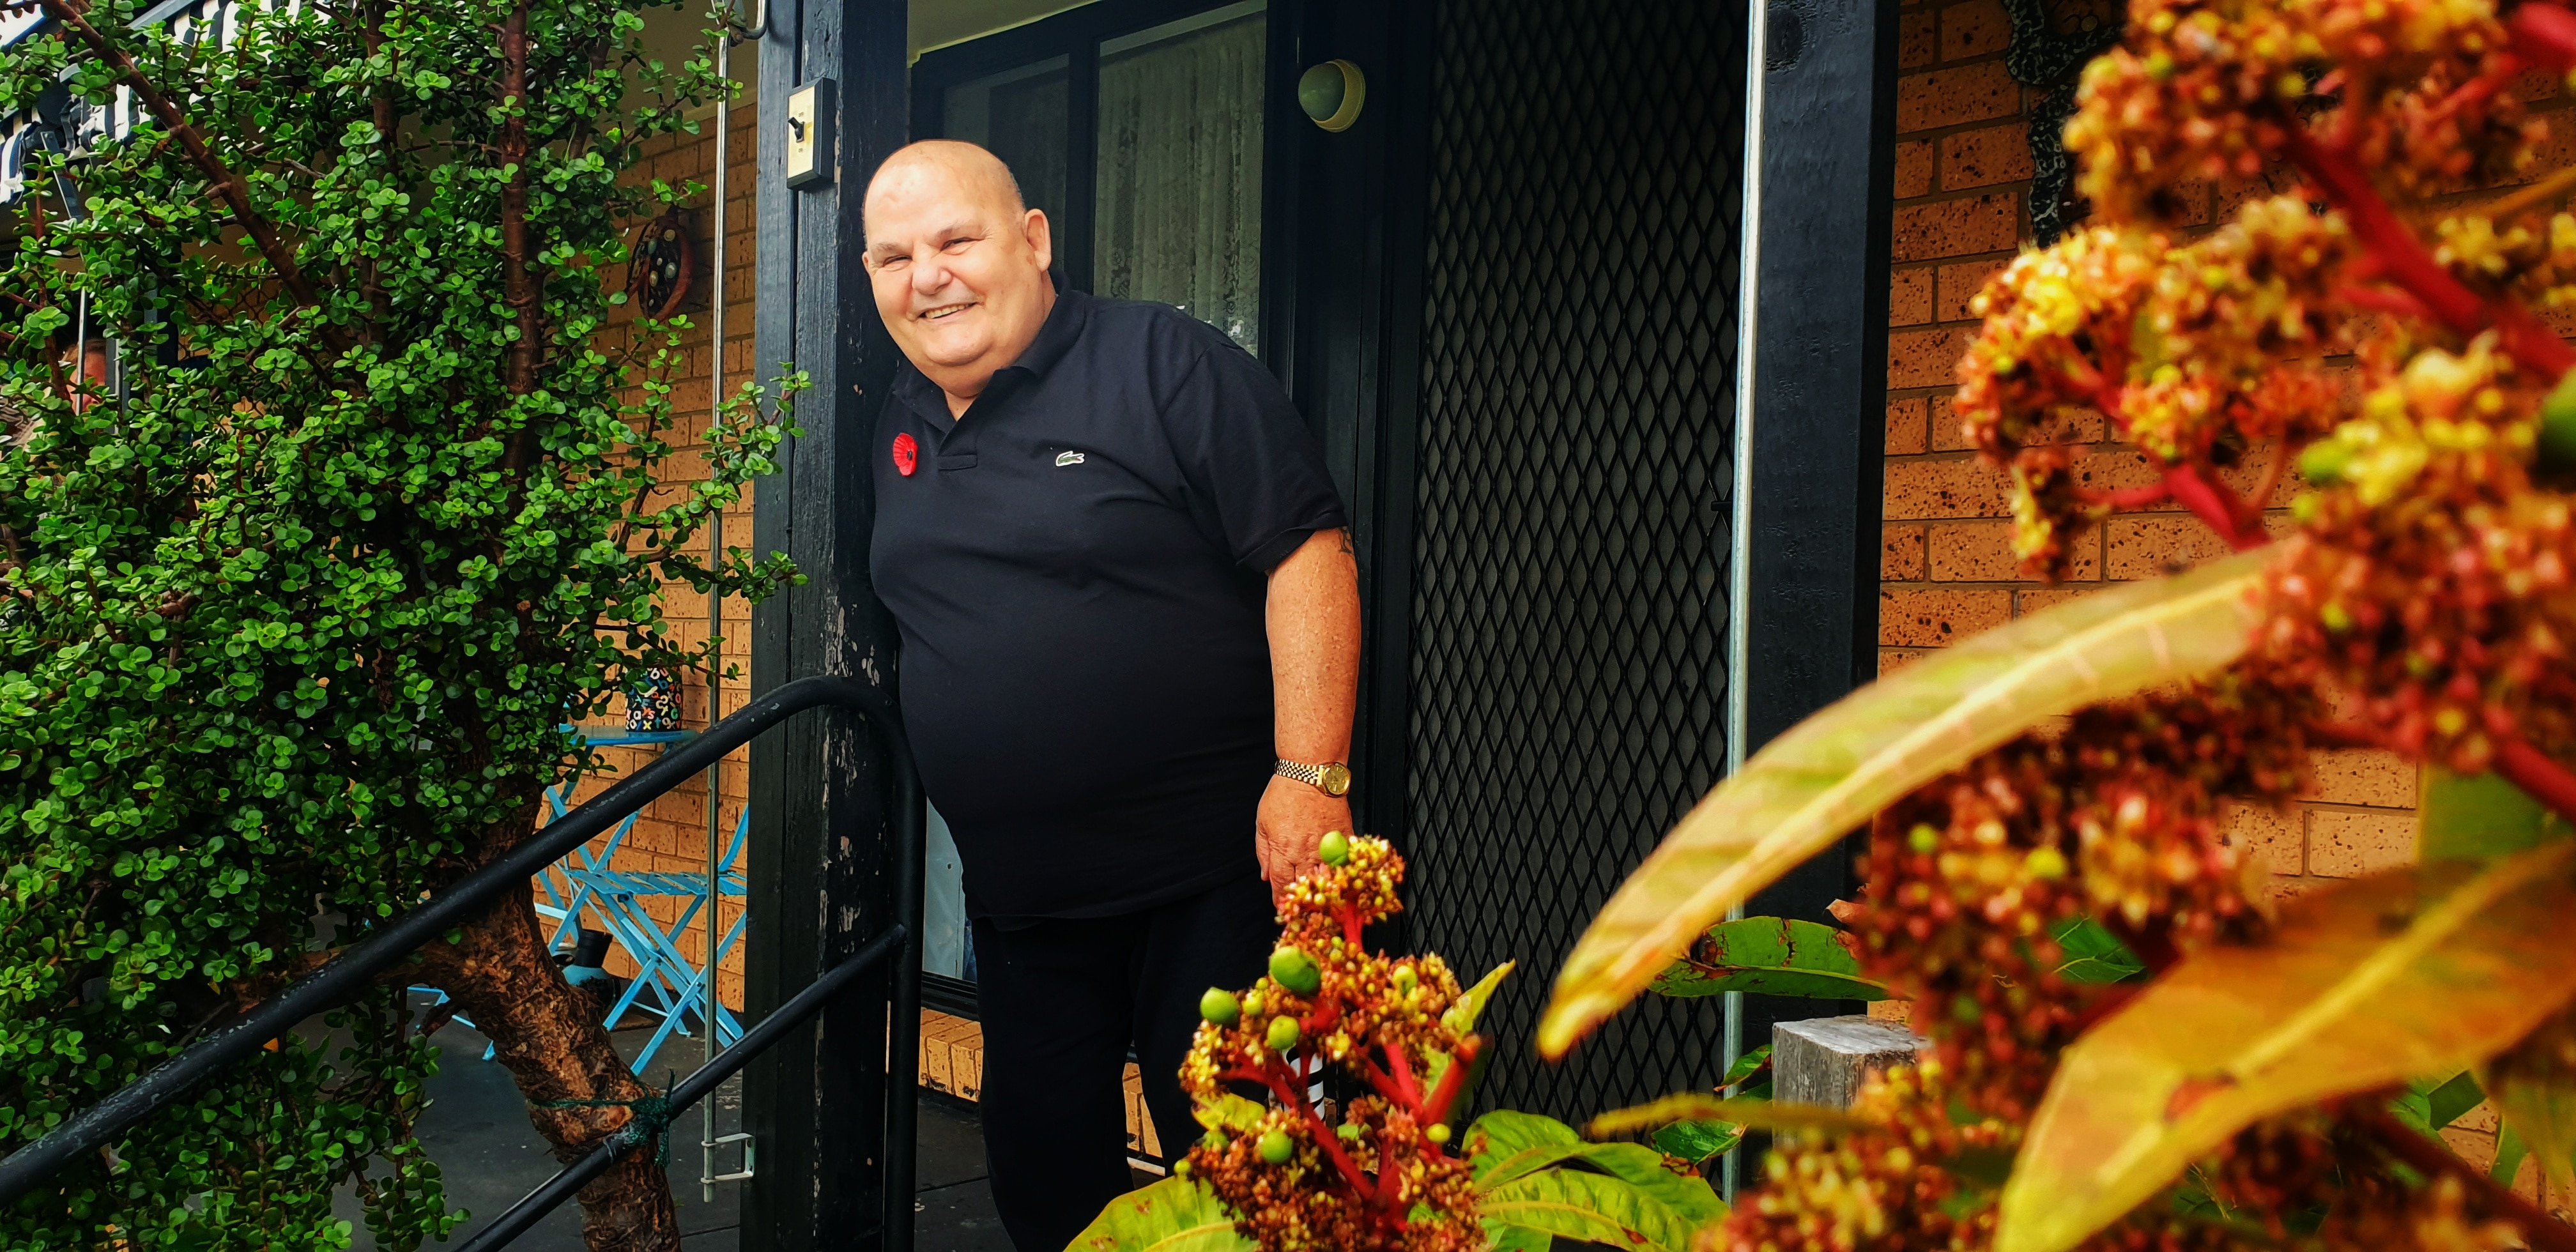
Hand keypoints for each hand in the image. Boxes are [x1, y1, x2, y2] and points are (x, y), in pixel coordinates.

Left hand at [1256, 774, 1353, 911]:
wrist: (1310, 773)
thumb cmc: (1284, 794)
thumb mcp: (1263, 823)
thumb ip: (1264, 852)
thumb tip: (1266, 876)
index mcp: (1284, 850)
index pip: (1282, 885)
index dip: (1282, 899)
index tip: (1283, 906)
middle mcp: (1306, 852)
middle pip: (1305, 886)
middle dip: (1302, 899)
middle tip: (1302, 907)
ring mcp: (1327, 846)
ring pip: (1326, 878)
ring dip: (1322, 889)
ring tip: (1320, 897)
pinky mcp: (1343, 837)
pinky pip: (1344, 861)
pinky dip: (1341, 871)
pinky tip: (1338, 877)